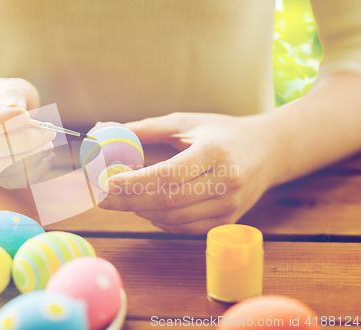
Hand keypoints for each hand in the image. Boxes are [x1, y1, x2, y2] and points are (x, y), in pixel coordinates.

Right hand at [0, 78, 56, 187]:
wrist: (3, 113)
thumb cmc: (6, 96)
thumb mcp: (9, 86)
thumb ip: (11, 94)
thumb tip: (16, 110)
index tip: (26, 115)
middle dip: (22, 141)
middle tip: (48, 132)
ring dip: (28, 160)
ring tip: (48, 145)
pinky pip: (9, 181)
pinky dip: (31, 172)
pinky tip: (47, 157)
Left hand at [98, 112, 279, 234]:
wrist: (268, 151)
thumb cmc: (223, 133)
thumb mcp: (187, 122)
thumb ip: (147, 129)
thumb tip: (104, 131)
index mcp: (216, 152)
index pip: (168, 175)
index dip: (134, 182)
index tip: (106, 182)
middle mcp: (226, 183)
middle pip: (168, 201)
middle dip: (129, 202)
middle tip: (102, 198)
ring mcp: (229, 207)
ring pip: (174, 219)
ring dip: (141, 212)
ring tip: (122, 200)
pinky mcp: (226, 221)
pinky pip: (184, 228)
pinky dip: (159, 221)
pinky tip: (147, 208)